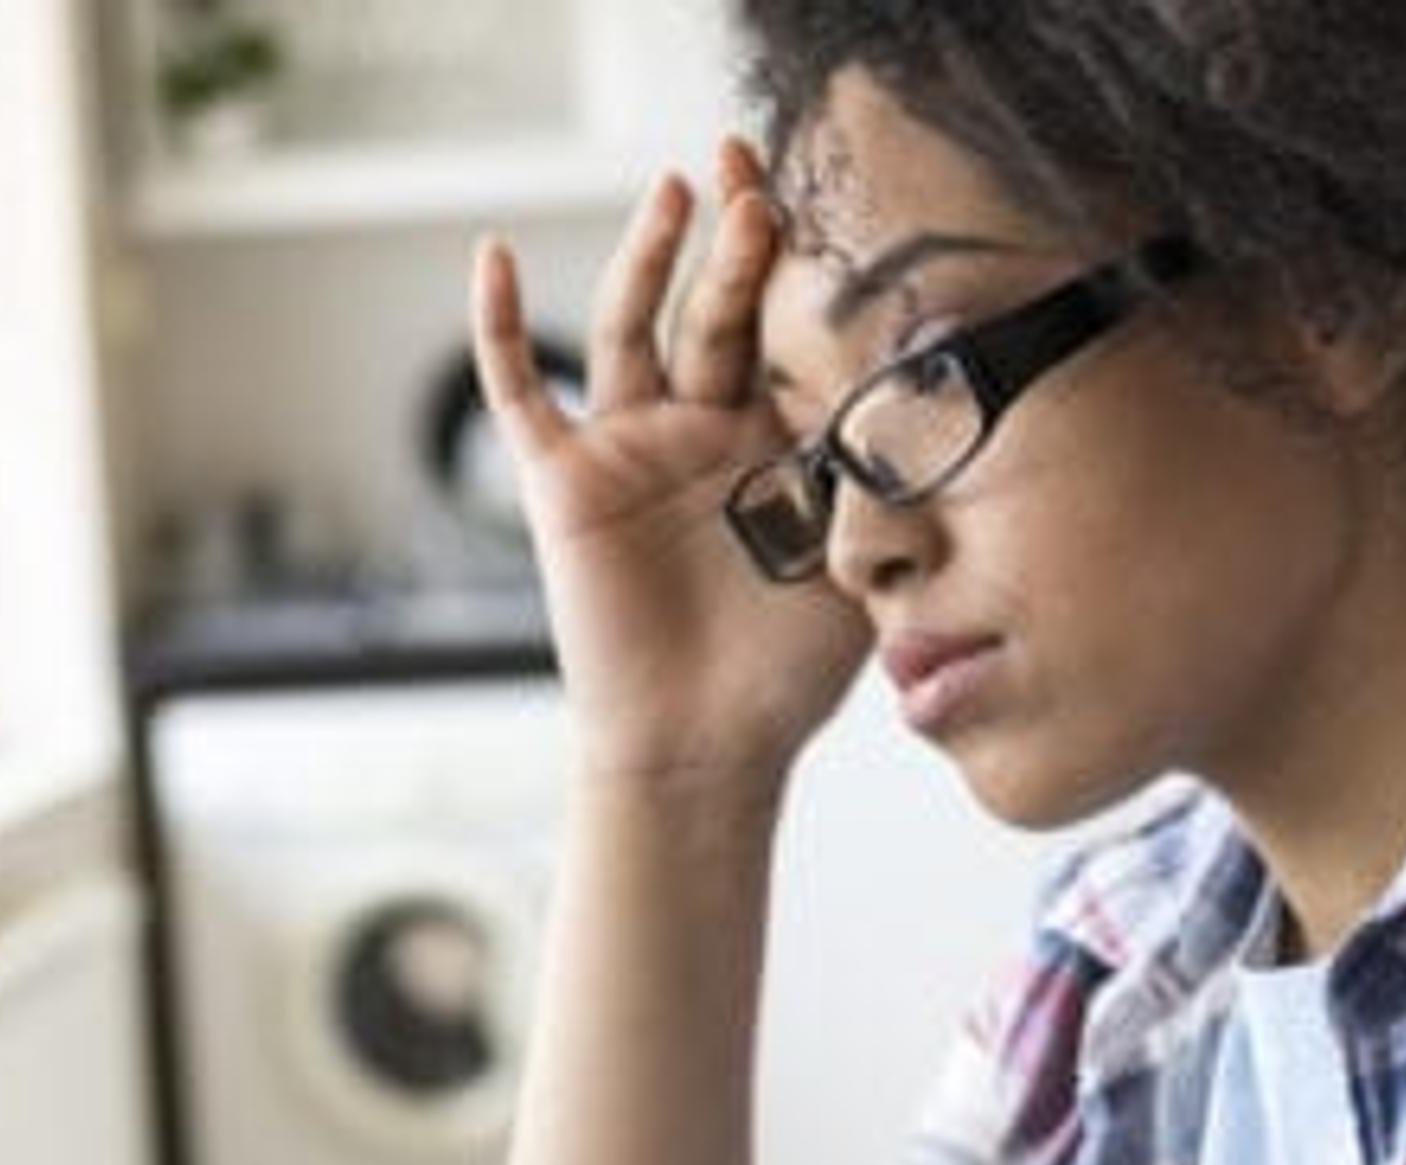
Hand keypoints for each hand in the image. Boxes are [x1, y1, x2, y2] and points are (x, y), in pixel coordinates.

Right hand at [474, 141, 872, 792]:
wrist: (704, 747)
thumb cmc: (785, 671)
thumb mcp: (852, 557)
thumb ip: (868, 473)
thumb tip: (910, 385)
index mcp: (778, 444)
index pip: (789, 335)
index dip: (801, 271)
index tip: (825, 201)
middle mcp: (702, 431)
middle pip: (716, 313)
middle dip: (736, 244)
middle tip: (753, 176)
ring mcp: (630, 448)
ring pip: (634, 330)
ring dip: (650, 258)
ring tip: (675, 191)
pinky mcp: (564, 481)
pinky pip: (520, 392)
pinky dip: (502, 326)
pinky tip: (495, 256)